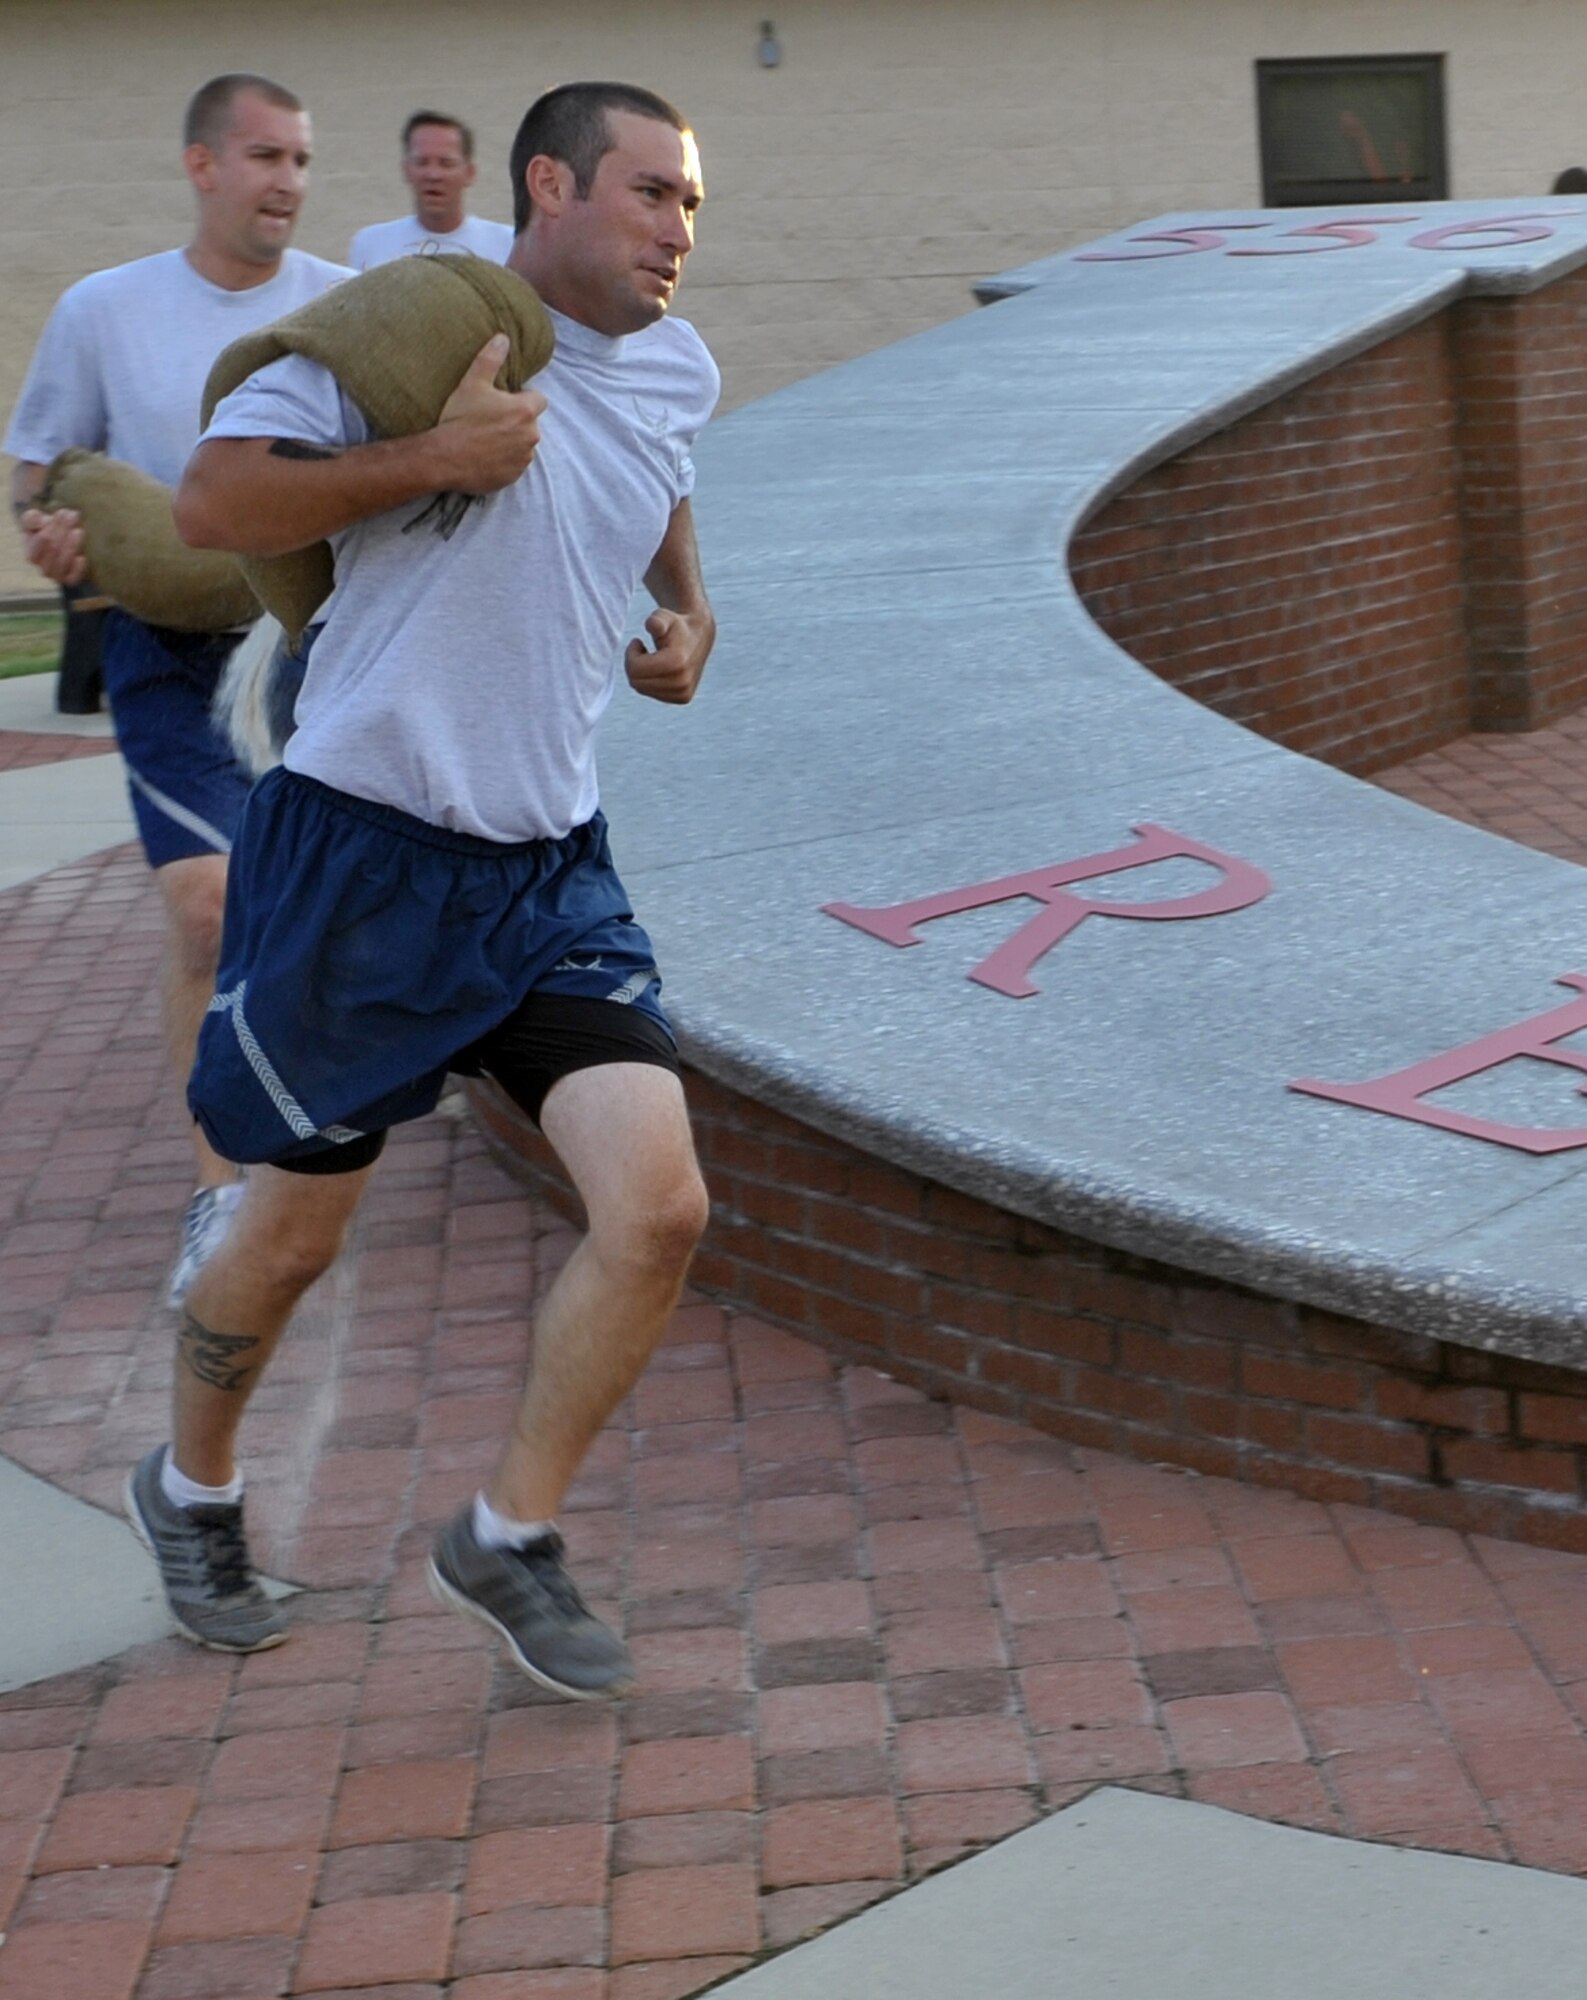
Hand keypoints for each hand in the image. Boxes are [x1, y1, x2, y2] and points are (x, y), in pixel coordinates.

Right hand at [18, 505, 86, 586]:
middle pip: (52, 550)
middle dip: (62, 531)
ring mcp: (57, 575)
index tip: (61, 513)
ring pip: (61, 563)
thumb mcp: (37, 521)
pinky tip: (82, 557)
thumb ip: (32, 519)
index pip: (37, 543)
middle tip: (72, 516)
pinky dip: (77, 568)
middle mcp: (43, 567)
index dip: (49, 528)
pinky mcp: (71, 579)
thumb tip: (40, 520)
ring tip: (78, 531)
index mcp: (32, 553)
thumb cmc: (48, 530)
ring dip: (70, 546)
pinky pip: (72, 578)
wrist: (65, 544)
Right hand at [435, 333, 545, 494]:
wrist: (444, 457)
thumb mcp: (472, 382)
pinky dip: (504, 461)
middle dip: (516, 420)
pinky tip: (484, 456)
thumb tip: (503, 338)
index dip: (523, 397)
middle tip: (490, 419)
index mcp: (525, 412)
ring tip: (486, 439)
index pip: (539, 399)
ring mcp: (523, 460)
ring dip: (511, 441)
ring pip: (523, 445)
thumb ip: (490, 359)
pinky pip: (513, 465)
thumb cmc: (459, 418)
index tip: (504, 400)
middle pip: (530, 423)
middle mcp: (531, 437)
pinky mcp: (513, 477)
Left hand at [625, 604, 715, 704]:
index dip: (630, 653)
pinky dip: (649, 681)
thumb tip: (652, 625)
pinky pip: (651, 694)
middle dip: (634, 664)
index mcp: (677, 663)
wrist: (699, 634)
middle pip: (636, 682)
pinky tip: (658, 668)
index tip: (637, 641)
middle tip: (643, 649)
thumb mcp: (664, 617)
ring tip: (652, 657)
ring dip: (641, 673)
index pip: (634, 669)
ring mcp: (683, 693)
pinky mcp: (683, 698)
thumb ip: (656, 620)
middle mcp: (682, 683)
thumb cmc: (675, 624)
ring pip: (641, 689)